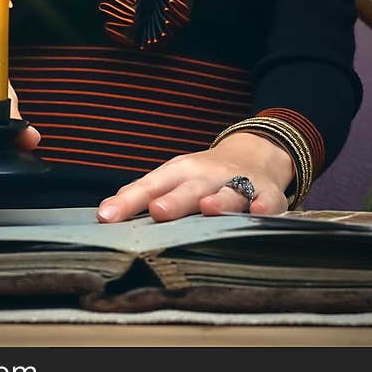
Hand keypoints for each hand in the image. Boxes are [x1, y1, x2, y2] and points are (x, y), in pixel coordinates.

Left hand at [96, 132, 293, 222]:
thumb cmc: (200, 176)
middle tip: (158, 211)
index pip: (150, 186)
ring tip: (207, 208)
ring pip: (229, 193)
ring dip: (219, 200)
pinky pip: (268, 201)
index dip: (129, 201)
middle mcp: (207, 176)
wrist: (252, 155)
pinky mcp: (266, 194)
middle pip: (189, 189)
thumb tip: (103, 215)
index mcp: (179, 173)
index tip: (107, 217)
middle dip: (175, 200)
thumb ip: (138, 197)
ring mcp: (238, 183)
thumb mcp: (169, 179)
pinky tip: (258, 211)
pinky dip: (264, 205)